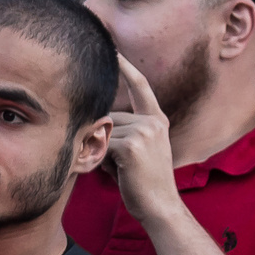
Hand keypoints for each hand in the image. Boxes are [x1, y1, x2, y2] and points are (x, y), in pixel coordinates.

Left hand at [103, 57, 181, 222]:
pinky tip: (119, 173)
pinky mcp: (132, 145)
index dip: (126, 67)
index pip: (140, 87)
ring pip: (103, 132)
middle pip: (109, 117)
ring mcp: (144, 132)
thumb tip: (94, 117)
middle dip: (105, 139)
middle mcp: (153, 121)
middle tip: (121, 164)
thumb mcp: (135, 148)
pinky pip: (102, 145)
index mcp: (157, 120)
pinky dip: (101, 160)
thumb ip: (121, 130)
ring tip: (121, 169)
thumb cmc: (141, 180)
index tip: (113, 49)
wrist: (159, 206)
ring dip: (103, 151)